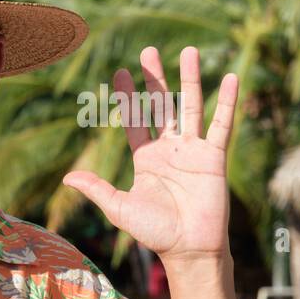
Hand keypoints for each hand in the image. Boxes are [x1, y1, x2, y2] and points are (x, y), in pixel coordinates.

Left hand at [63, 46, 237, 262]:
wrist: (188, 248)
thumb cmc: (154, 231)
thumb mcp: (119, 208)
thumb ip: (97, 189)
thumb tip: (66, 178)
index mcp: (145, 158)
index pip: (135, 120)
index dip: (127, 97)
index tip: (120, 73)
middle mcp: (169, 149)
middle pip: (161, 105)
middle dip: (155, 79)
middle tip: (149, 51)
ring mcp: (192, 150)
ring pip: (191, 106)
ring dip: (190, 79)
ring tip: (190, 50)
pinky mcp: (214, 156)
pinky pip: (222, 124)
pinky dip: (227, 101)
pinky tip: (232, 78)